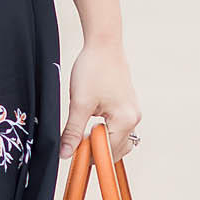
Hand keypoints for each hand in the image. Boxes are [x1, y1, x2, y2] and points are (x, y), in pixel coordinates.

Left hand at [61, 37, 140, 161]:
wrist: (103, 44)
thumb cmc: (93, 69)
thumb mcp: (79, 103)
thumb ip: (73, 131)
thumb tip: (66, 154)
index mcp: (125, 119)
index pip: (108, 152)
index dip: (89, 156)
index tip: (73, 153)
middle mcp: (134, 118)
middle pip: (116, 150)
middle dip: (96, 150)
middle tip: (75, 142)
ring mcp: (132, 112)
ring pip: (117, 140)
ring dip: (100, 141)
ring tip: (82, 131)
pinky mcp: (127, 106)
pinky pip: (117, 129)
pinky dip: (104, 132)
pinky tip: (90, 122)